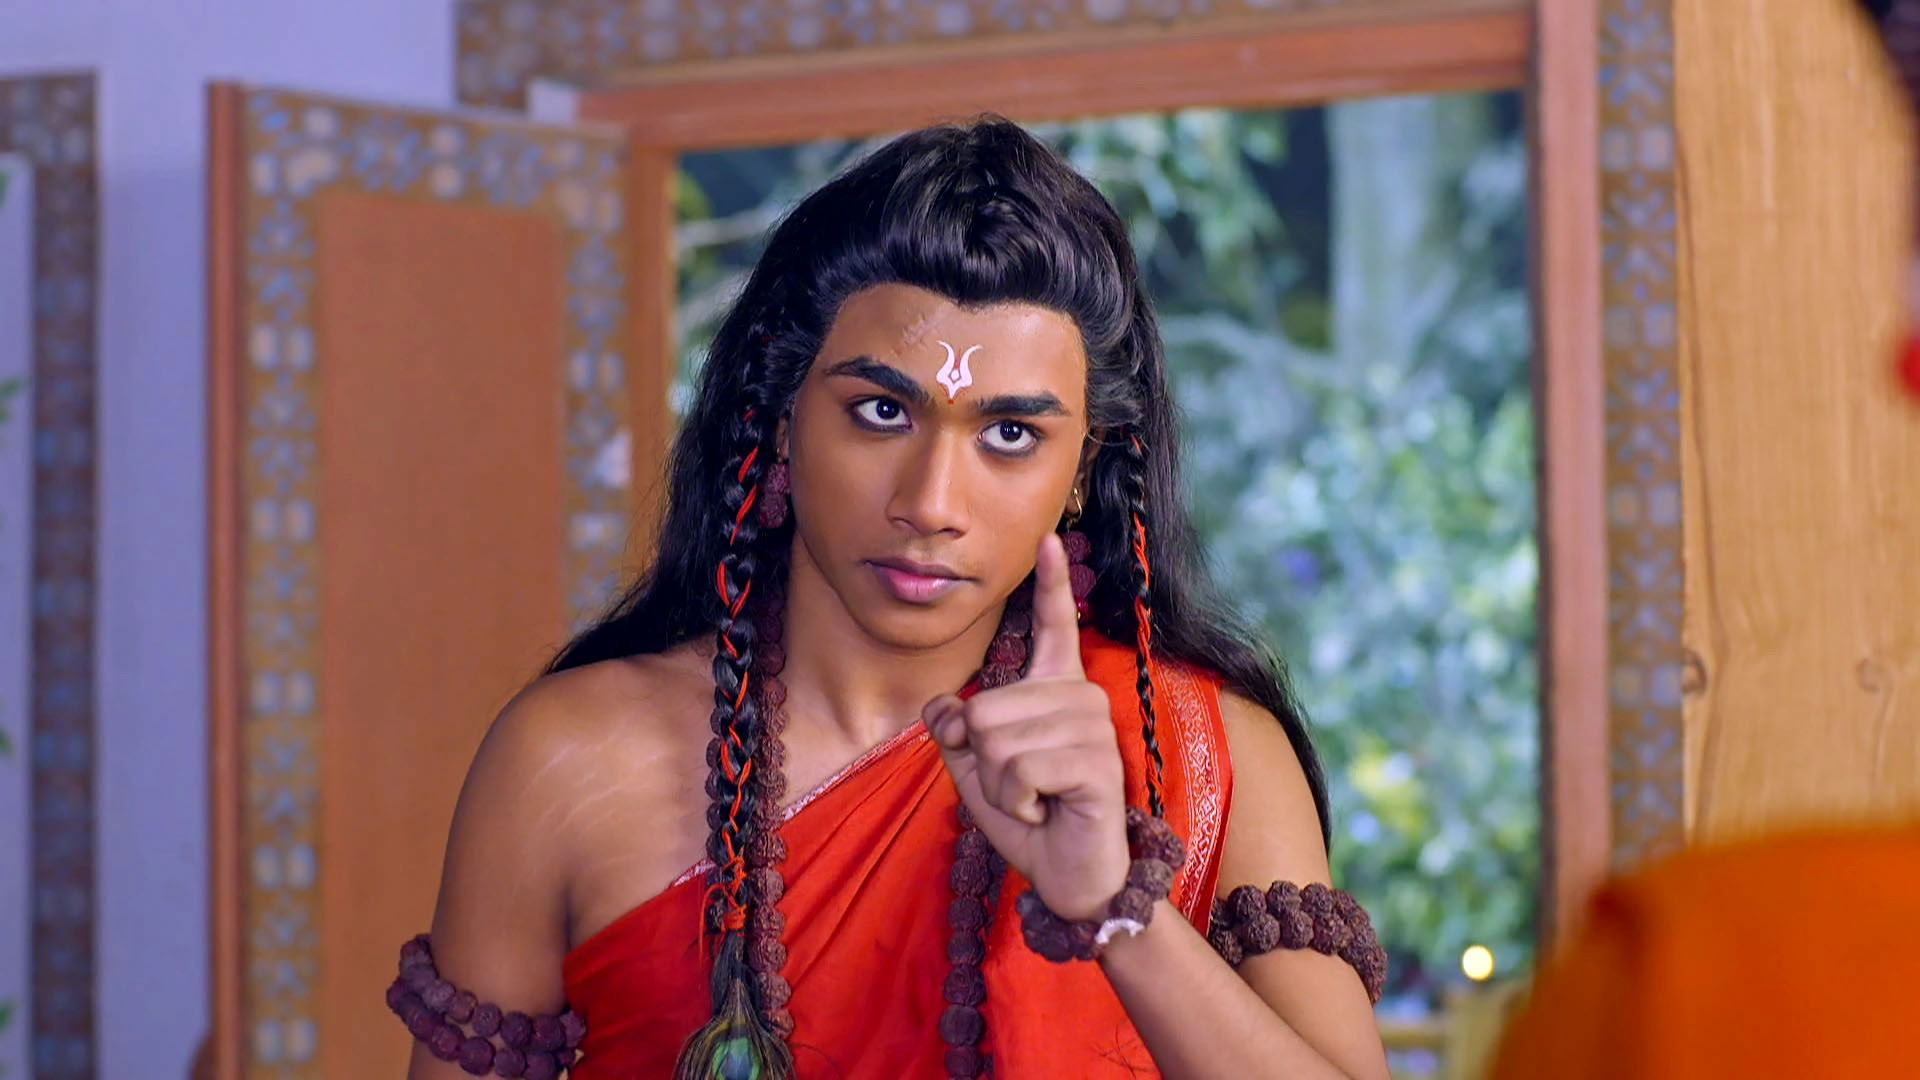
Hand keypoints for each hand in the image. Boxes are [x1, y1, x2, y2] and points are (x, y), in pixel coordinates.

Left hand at [924, 532, 1129, 921]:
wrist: (1071, 877)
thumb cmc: (1031, 818)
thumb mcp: (977, 771)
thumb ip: (957, 733)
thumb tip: (940, 707)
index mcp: (1054, 689)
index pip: (1052, 626)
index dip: (1050, 584)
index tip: (1049, 539)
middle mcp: (1079, 697)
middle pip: (983, 708)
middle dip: (984, 760)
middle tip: (1022, 788)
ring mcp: (1092, 726)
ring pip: (996, 739)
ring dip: (1002, 787)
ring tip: (1037, 801)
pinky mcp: (1096, 762)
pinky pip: (1018, 770)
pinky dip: (1017, 804)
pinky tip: (1047, 811)